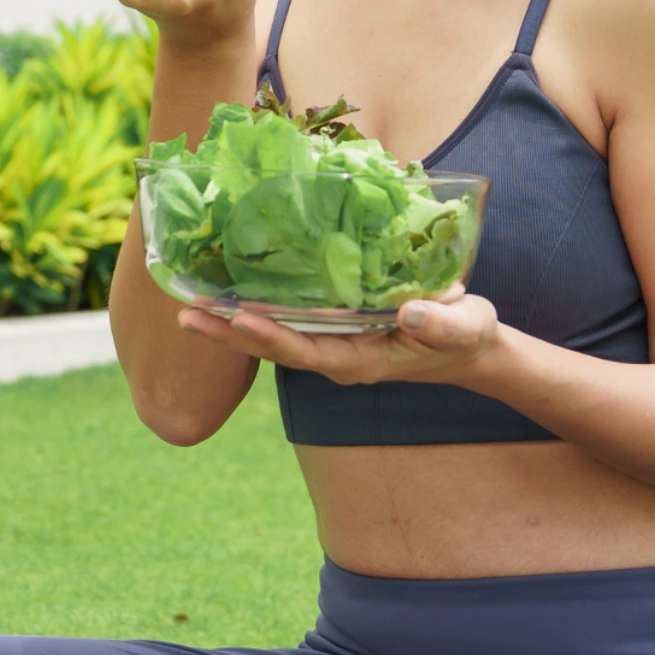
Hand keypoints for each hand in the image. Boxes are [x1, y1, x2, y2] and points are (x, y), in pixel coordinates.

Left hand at [176, 285, 502, 385]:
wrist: (471, 350)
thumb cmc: (469, 336)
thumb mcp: (466, 327)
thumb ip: (441, 322)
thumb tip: (409, 311)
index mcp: (361, 361)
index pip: (304, 352)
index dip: (269, 336)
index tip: (236, 319)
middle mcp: (338, 359)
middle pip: (274, 349)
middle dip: (229, 334)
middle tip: (184, 315)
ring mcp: (334, 347)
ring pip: (274, 338)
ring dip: (232, 325)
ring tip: (189, 305)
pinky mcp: (335, 332)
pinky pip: (288, 324)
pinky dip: (258, 311)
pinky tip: (232, 293)